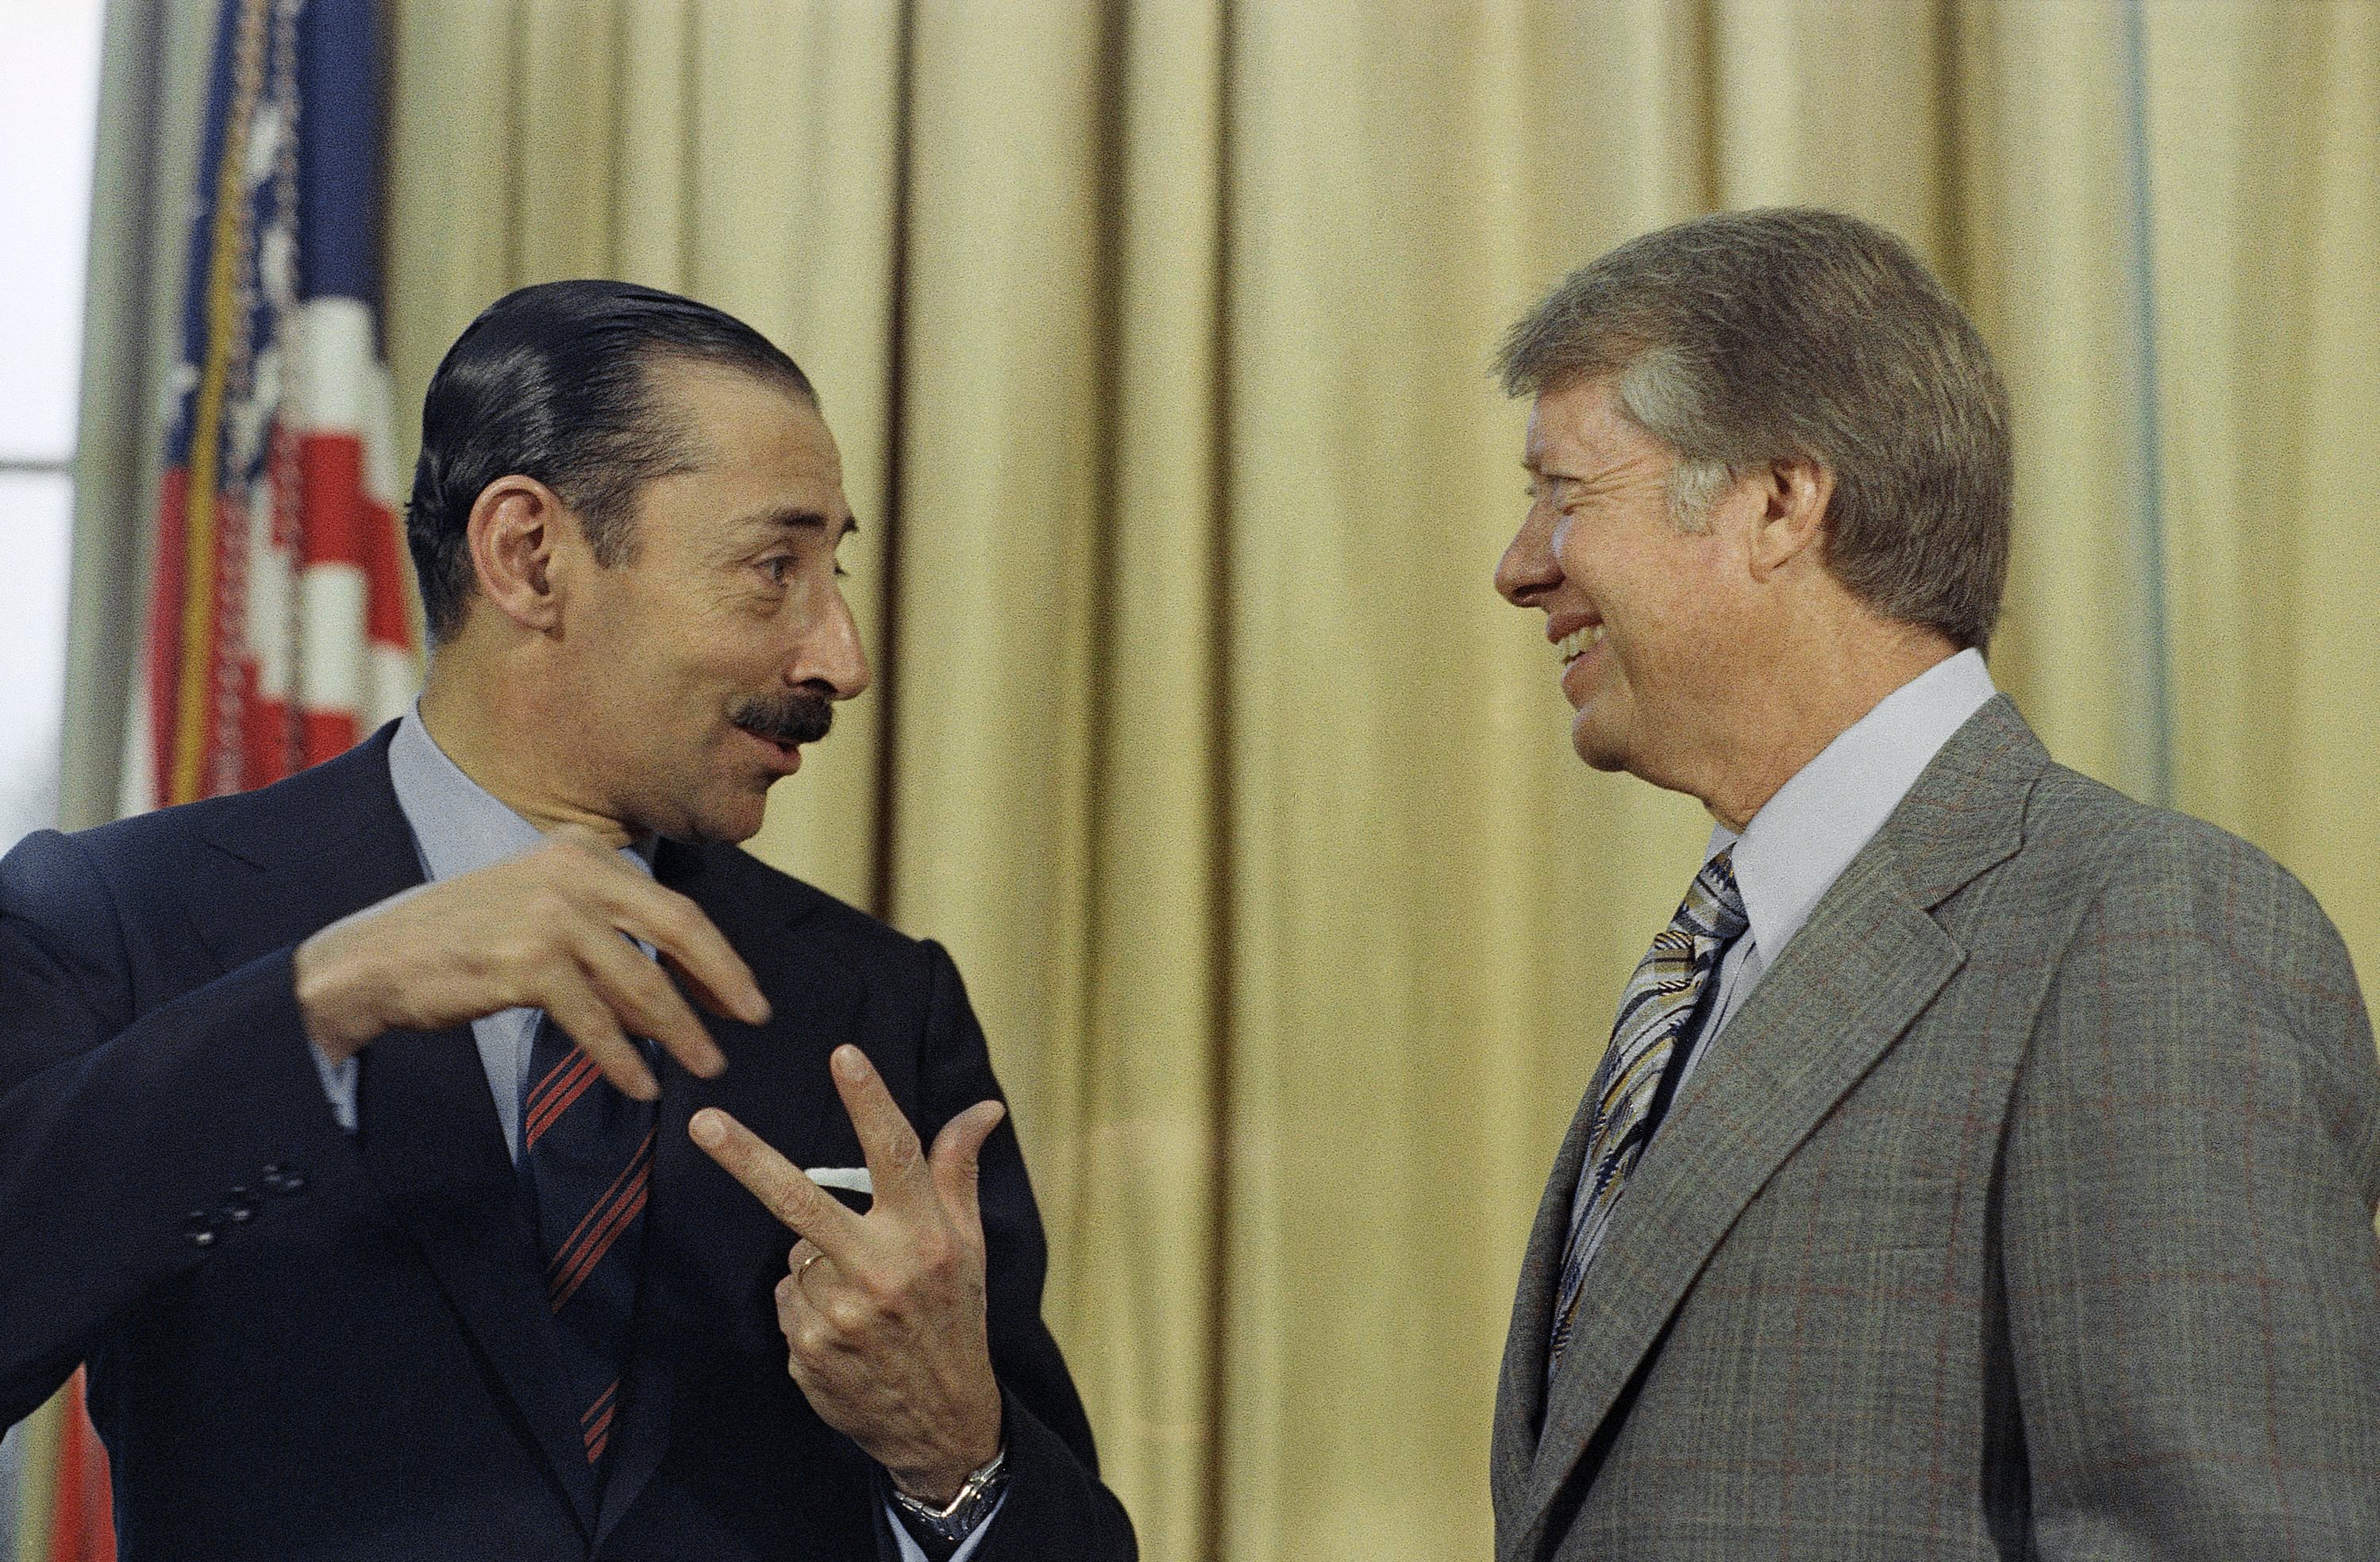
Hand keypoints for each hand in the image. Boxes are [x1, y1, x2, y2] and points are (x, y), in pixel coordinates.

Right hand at [290, 827, 768, 1098]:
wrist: (373, 960)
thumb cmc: (462, 941)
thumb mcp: (542, 912)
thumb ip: (606, 934)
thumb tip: (675, 991)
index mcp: (582, 851)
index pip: (673, 905)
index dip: (718, 955)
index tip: (746, 994)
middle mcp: (573, 871)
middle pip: (678, 929)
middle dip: (723, 981)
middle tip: (754, 1020)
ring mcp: (550, 915)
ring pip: (642, 981)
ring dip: (680, 1030)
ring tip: (705, 1065)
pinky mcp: (527, 963)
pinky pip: (595, 1021)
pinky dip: (623, 1058)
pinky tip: (640, 1085)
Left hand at [689, 1045, 1005, 1503]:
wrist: (943, 1422)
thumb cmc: (956, 1319)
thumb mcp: (969, 1246)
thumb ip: (959, 1172)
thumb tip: (985, 1108)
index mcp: (926, 1237)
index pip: (895, 1155)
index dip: (869, 1101)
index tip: (843, 1054)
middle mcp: (882, 1271)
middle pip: (801, 1200)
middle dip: (747, 1158)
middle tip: (701, 1122)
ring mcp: (839, 1315)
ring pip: (797, 1255)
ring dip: (818, 1265)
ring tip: (862, 1301)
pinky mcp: (809, 1349)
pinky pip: (788, 1298)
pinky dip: (807, 1305)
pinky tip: (842, 1331)